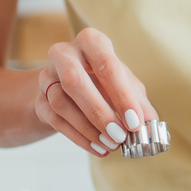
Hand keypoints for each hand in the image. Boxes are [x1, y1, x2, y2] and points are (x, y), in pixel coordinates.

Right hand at [35, 28, 156, 156]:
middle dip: (100, 112)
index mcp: (92, 42)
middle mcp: (64, 54)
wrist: (68, 88)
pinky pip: (54, 120)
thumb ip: (140, 104)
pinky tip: (98, 148)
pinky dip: (78, 137)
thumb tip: (152, 127)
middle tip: (120, 136)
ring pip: (61, 103)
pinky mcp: (38, 99)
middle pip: (74, 81)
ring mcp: (46, 76)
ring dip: (88, 128)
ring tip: (111, 145)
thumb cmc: (105, 82)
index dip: (121, 95)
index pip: (106, 65)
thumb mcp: (126, 87)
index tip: (135, 122)